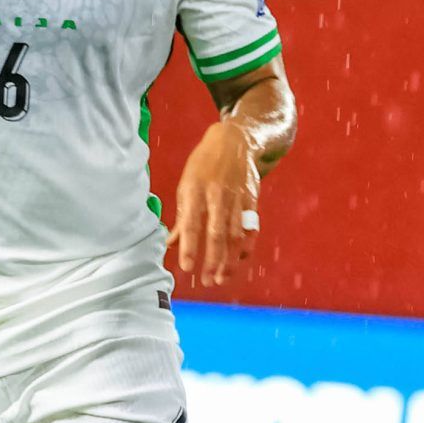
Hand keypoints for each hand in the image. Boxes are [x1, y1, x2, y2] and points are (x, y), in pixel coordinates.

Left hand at [169, 120, 260, 286]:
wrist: (234, 141)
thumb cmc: (203, 164)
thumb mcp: (186, 184)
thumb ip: (182, 215)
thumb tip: (171, 242)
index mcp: (195, 190)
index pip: (191, 224)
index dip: (189, 247)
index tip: (186, 267)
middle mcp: (217, 195)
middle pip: (217, 233)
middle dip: (212, 260)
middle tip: (207, 281)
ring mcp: (237, 198)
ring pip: (235, 234)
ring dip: (230, 258)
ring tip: (222, 277)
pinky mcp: (252, 199)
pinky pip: (251, 226)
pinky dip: (247, 244)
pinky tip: (241, 258)